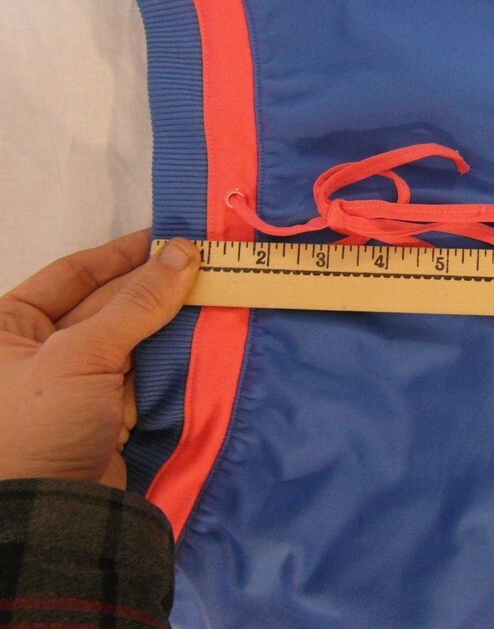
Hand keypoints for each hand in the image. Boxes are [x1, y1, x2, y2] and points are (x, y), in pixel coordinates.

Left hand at [0, 230, 199, 488]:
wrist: (51, 514)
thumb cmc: (41, 422)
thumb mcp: (82, 354)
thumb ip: (137, 302)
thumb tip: (184, 250)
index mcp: (8, 326)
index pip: (72, 274)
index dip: (121, 254)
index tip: (169, 236)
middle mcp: (40, 349)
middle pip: (107, 304)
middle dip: (154, 288)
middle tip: (207, 264)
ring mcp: (78, 382)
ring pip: (132, 338)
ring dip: (170, 320)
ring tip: (215, 293)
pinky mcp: (110, 412)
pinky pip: (145, 372)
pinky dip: (173, 356)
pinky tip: (206, 335)